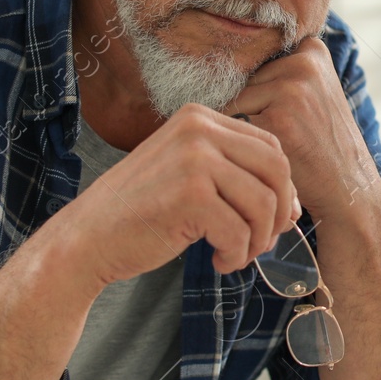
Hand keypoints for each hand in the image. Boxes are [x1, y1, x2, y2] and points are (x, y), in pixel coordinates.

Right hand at [51, 103, 300, 283]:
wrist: (87, 239)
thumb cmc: (141, 212)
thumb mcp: (188, 175)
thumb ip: (235, 176)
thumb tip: (293, 206)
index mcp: (199, 117)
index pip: (270, 146)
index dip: (284, 188)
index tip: (276, 219)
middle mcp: (198, 129)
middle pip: (276, 170)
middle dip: (278, 214)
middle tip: (261, 243)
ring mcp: (193, 159)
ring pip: (263, 203)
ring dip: (257, 240)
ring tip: (236, 255)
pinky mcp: (190, 195)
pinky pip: (239, 231)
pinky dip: (236, 255)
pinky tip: (219, 262)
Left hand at [224, 37, 380, 223]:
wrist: (347, 183)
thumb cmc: (321, 138)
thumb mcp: (314, 89)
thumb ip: (281, 68)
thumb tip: (217, 62)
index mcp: (312, 49)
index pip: (259, 58)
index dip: (263, 88)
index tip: (284, 107)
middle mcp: (303, 62)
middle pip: (246, 77)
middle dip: (254, 105)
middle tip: (286, 129)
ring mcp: (292, 90)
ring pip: (237, 99)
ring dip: (246, 123)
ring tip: (280, 141)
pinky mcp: (278, 120)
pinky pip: (234, 123)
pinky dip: (243, 141)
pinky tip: (271, 152)